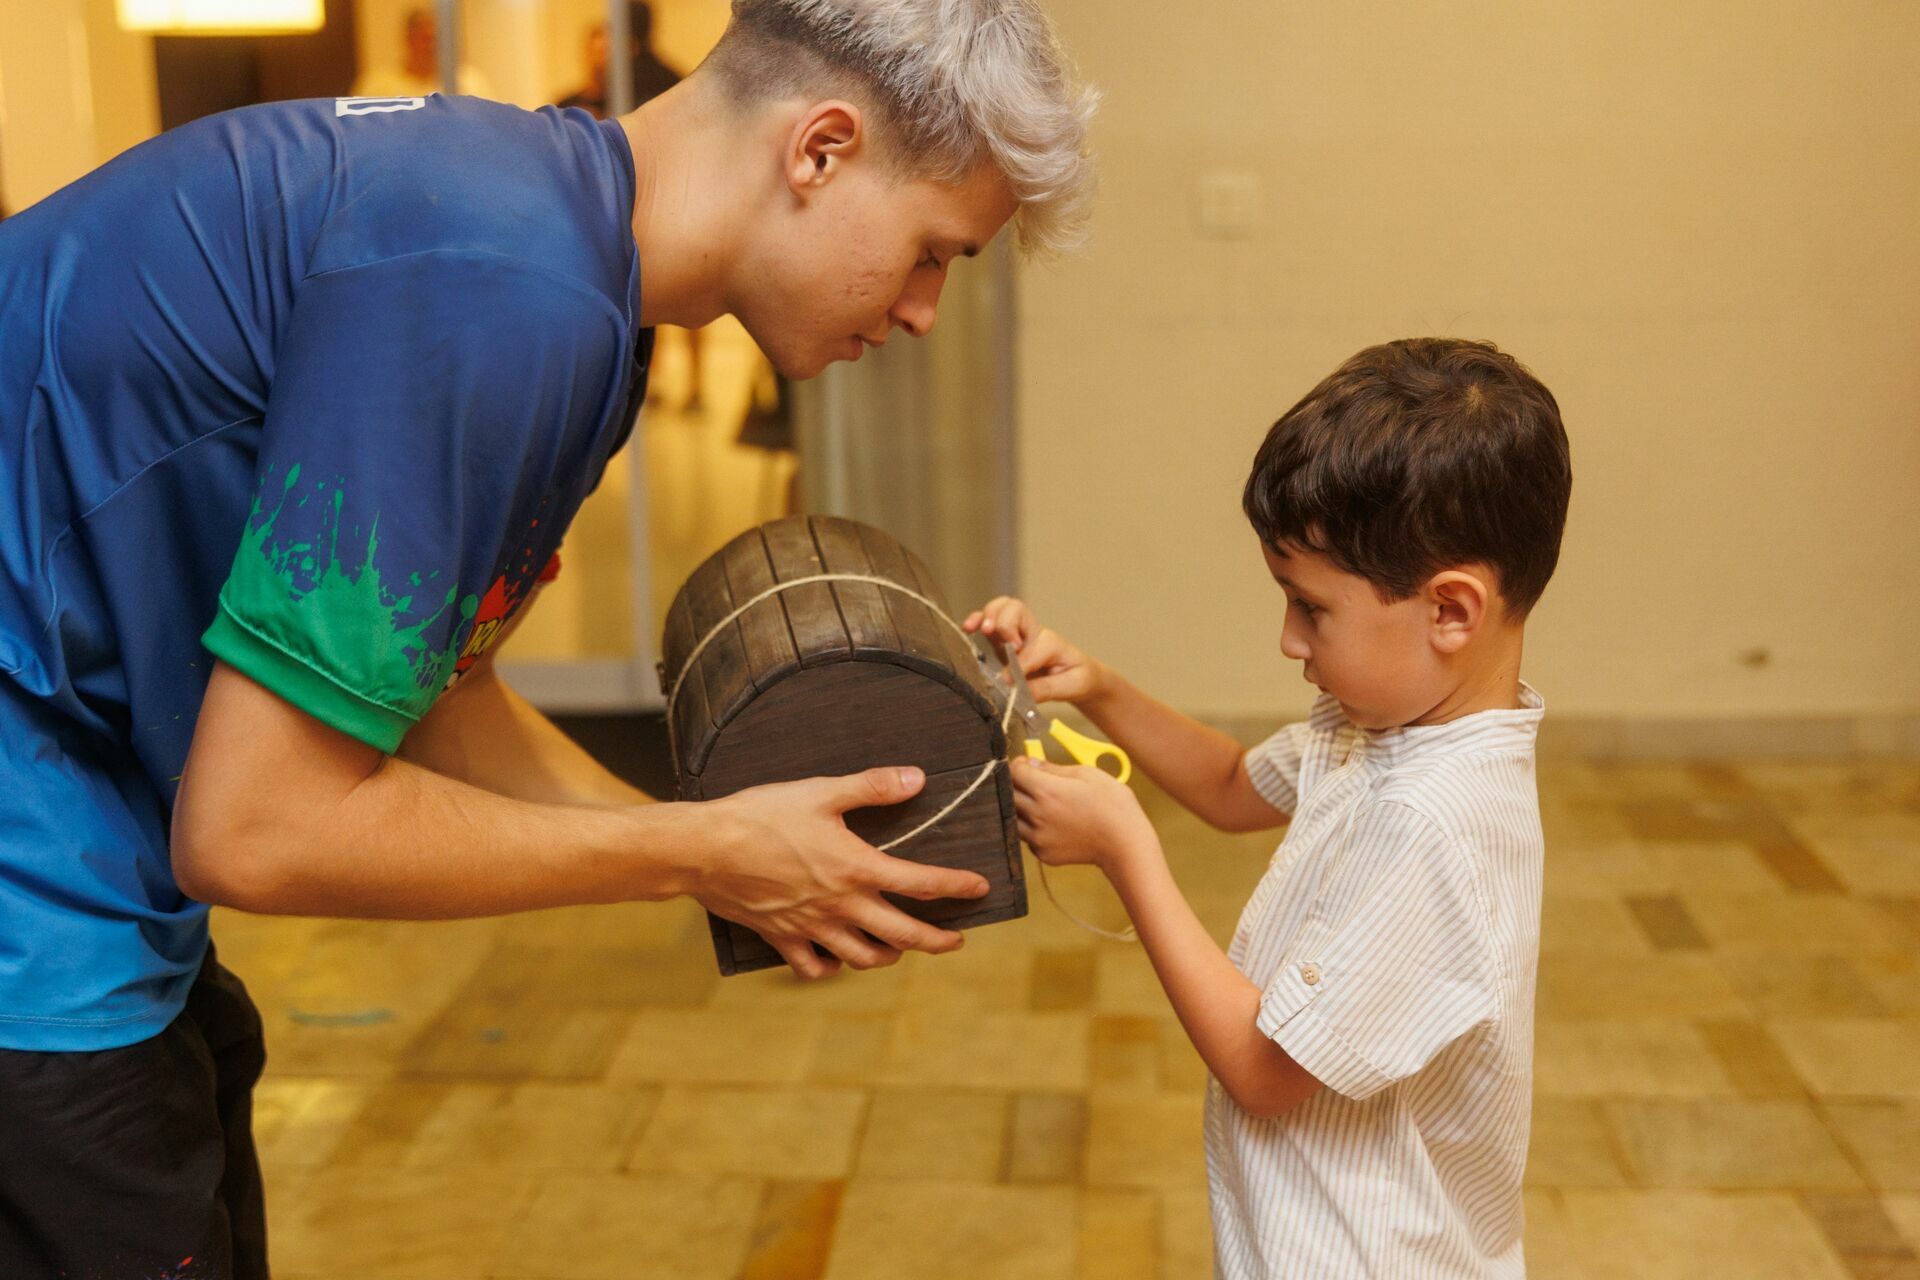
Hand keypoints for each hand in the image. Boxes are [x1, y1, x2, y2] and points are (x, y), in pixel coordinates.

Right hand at [698, 766, 991, 979]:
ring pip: (863, 957)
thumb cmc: (762, 815)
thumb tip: (916, 778)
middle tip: (956, 941)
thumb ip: (872, 787)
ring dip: (889, 956)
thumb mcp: (821, 792)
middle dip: (937, 941)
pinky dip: (830, 968)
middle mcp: (840, 906)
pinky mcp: (782, 937)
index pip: (921, 883)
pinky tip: (836, 960)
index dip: (957, 886)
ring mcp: (812, 927)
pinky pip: (813, 967)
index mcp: (856, 869)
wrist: (705, 849)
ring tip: (900, 949)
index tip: (980, 887)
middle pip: (903, 935)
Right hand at [963, 596, 1105, 705]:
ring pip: (1000, 609)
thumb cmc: (1077, 677)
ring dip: (987, 616)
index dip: (1019, 666)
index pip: (1031, 650)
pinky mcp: (1004, 642)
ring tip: (979, 629)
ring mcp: (1017, 635)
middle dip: (1005, 624)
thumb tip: (1017, 692)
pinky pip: (989, 622)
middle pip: (1015, 609)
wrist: (1080, 674)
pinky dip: (977, 621)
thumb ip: (1044, 689)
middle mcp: (1032, 633)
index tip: (1011, 683)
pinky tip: (968, 628)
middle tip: (1006, 645)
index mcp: (1051, 643)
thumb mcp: (1070, 686)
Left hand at [1011, 758, 1157, 873]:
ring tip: (1042, 803)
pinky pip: (1027, 837)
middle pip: (1008, 794)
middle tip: (1032, 781)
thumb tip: (1033, 763)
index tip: (1027, 763)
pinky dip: (1033, 828)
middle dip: (1016, 784)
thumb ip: (1054, 768)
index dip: (1018, 764)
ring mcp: (1038, 838)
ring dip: (1021, 807)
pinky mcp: (1043, 853)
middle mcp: (1037, 815)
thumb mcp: (1087, 774)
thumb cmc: (1112, 806)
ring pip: (1013, 817)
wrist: (1124, 844)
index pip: (1014, 772)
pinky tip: (1052, 822)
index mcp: (1046, 791)